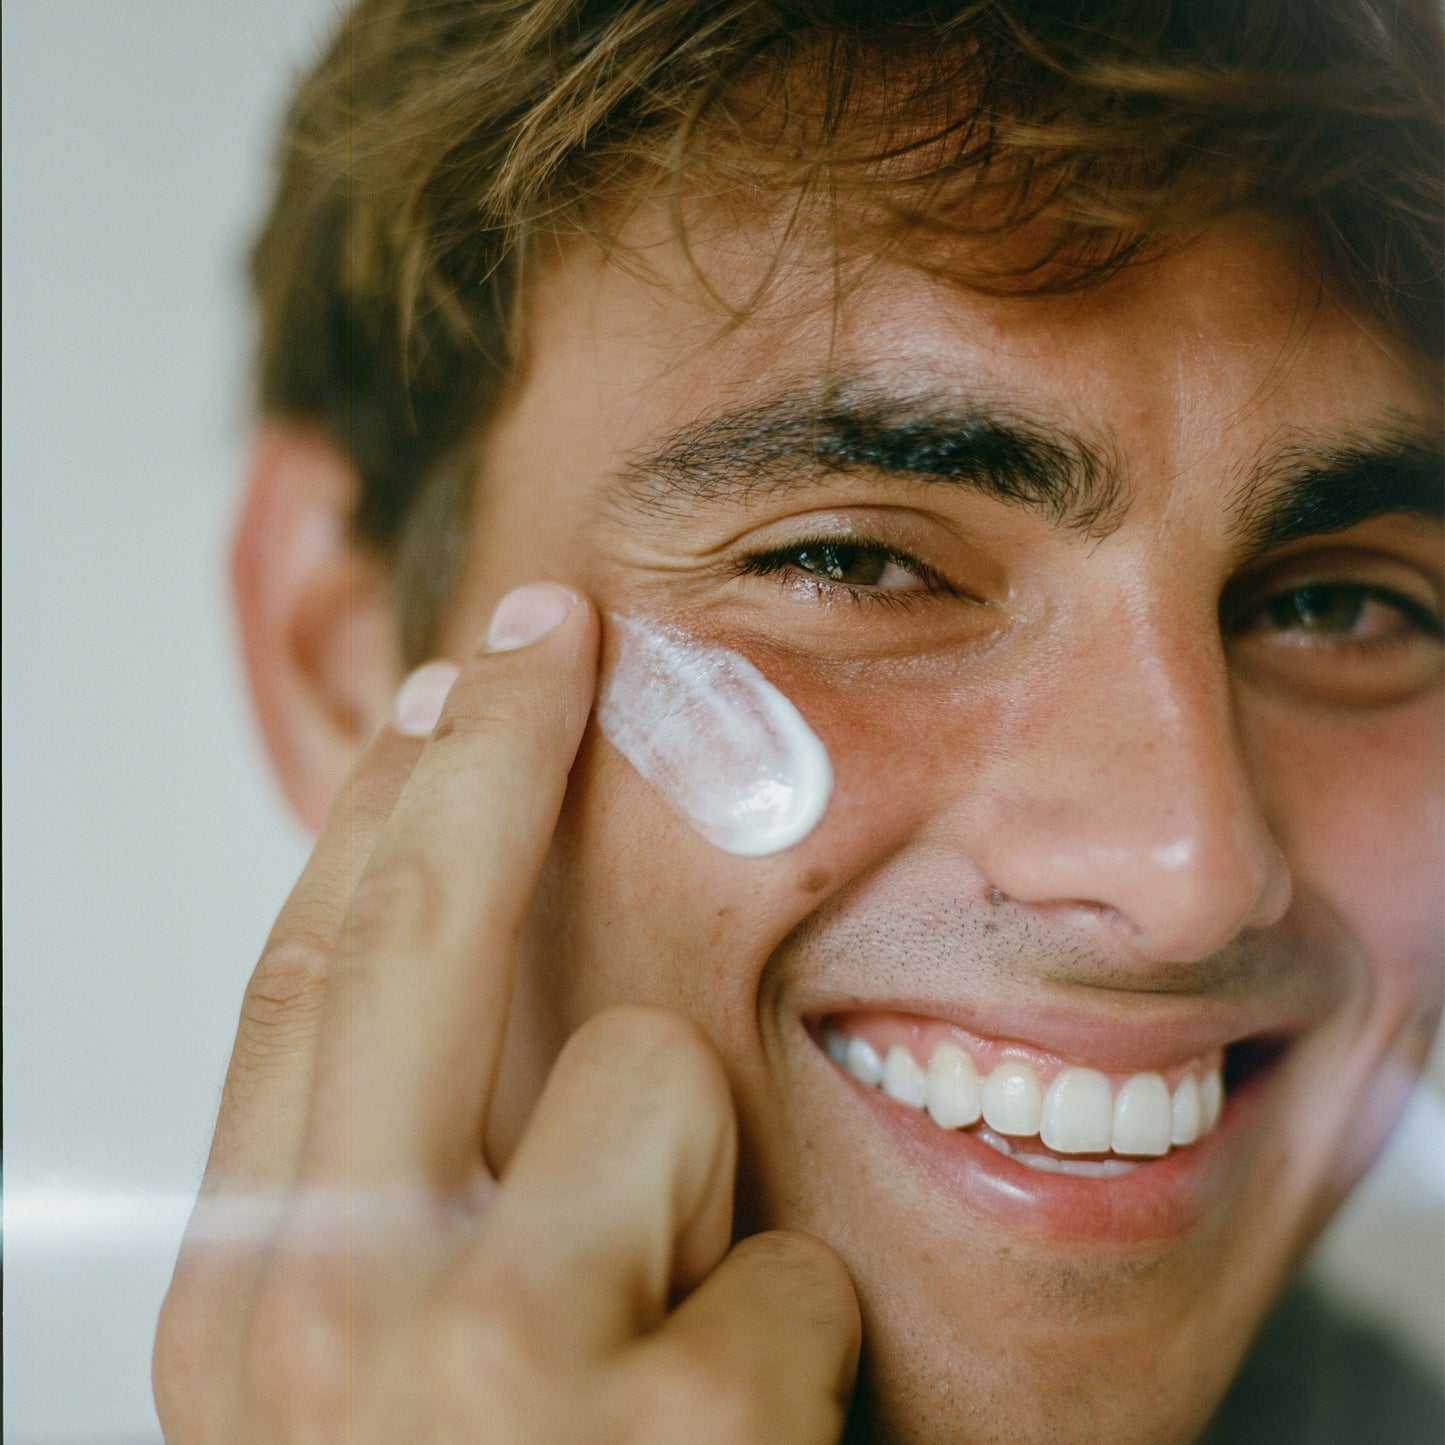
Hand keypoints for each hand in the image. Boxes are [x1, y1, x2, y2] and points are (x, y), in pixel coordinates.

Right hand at [153, 584, 859, 1442]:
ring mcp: (498, 1371)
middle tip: (547, 625)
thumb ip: (392, 1211)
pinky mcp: (682, 1427)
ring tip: (677, 1344)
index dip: (374, 814)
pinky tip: (750, 1436)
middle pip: (418, 927)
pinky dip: (792, 1335)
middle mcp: (331, 1319)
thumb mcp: (369, 1392)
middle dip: (489, 746)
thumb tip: (451, 1004)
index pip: (305, 981)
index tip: (437, 696)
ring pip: (657, 1073)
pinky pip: (796, 1257)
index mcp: (249, 1305)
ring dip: (694, 1185)